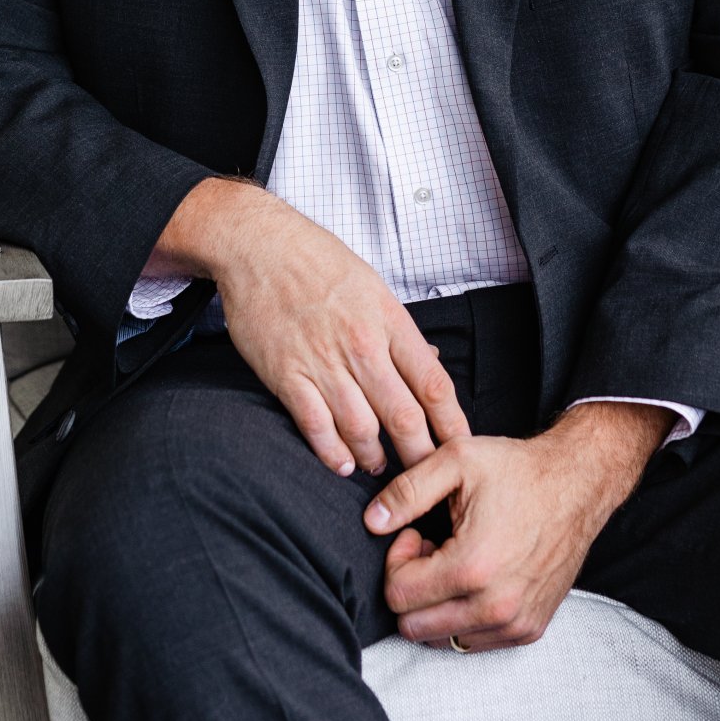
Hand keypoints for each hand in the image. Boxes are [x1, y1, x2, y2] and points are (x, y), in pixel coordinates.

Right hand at [152, 179, 470, 476]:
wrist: (258, 245)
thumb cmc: (317, 260)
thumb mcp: (372, 285)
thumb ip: (400, 329)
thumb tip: (430, 361)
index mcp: (389, 320)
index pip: (434, 383)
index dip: (452, 423)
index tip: (461, 446)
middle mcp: (362, 345)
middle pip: (404, 416)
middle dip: (420, 455)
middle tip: (426, 475)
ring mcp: (323, 362)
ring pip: (361, 429)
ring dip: (374, 457)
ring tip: (379, 467)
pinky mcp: (288, 374)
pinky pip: (316, 426)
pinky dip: (331, 452)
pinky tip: (341, 463)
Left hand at [363, 401, 672, 651]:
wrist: (577, 483)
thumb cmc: (517, 469)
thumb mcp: (456, 460)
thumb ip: (406, 491)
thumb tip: (371, 522)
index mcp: (472, 567)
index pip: (398, 596)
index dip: (397, 559)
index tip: (416, 532)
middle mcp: (495, 606)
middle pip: (413, 627)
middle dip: (412, 585)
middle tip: (432, 547)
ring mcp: (514, 623)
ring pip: (441, 639)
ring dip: (436, 603)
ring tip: (454, 559)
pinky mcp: (529, 629)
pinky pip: (473, 642)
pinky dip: (462, 615)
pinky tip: (476, 574)